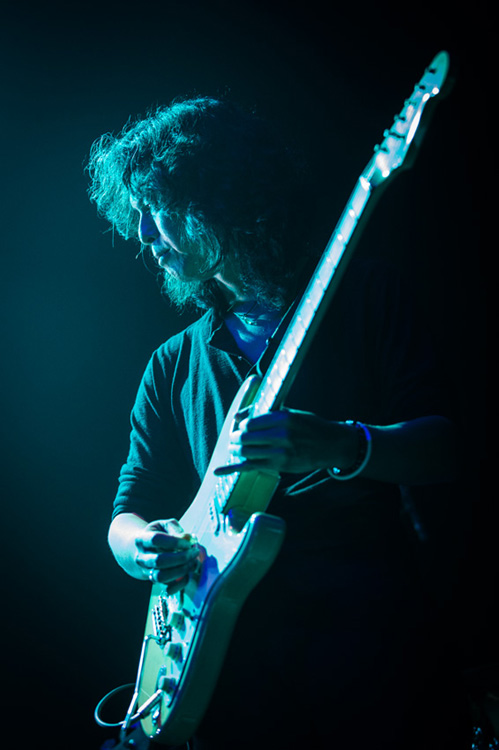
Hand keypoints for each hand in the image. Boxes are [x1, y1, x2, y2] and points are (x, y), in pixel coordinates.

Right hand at [134, 518, 199, 592]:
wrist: (142, 550)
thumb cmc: (157, 535)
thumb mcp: (164, 526)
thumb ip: (176, 529)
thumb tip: (188, 538)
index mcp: (142, 539)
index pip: (156, 540)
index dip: (175, 541)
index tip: (188, 542)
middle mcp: (141, 557)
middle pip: (159, 561)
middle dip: (181, 557)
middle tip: (194, 553)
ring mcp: (146, 571)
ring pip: (162, 576)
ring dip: (181, 570)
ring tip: (192, 563)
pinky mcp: (155, 582)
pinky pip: (167, 588)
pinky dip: (181, 583)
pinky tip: (188, 574)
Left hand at [214, 408, 356, 475]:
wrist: (332, 445)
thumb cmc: (310, 426)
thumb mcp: (290, 413)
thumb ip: (265, 414)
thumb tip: (238, 417)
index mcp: (283, 418)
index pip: (250, 422)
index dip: (241, 425)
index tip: (241, 427)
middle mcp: (281, 435)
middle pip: (245, 437)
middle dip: (235, 438)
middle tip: (234, 438)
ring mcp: (280, 452)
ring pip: (246, 452)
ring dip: (236, 450)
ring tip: (235, 448)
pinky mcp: (280, 466)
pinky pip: (250, 467)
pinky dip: (232, 468)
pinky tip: (218, 471)